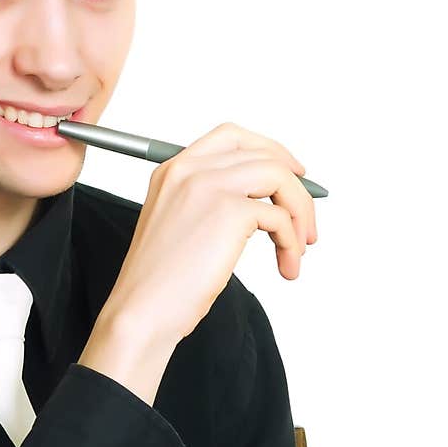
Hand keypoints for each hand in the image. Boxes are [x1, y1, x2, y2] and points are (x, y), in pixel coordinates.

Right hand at [101, 121, 316, 344]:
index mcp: (173, 170)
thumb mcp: (180, 224)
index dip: (270, 151)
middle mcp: (189, 169)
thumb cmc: (159, 281)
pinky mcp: (228, 211)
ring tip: (299, 247)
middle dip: (295, 188)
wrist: (141, 310)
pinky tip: (286, 264)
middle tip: (305, 221)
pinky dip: (291, 242)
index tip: (292, 175)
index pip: (232, 137)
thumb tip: (265, 202)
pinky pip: (279, 216)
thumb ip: (211, 201)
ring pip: (279, 177)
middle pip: (263, 154)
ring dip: (300, 212)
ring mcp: (208, 186)